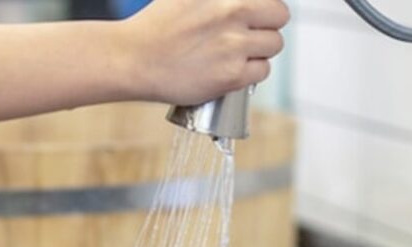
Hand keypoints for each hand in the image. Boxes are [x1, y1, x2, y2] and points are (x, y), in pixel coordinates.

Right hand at [120, 0, 289, 104]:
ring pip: (273, 46)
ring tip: (236, 56)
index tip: (254, 18)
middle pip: (279, 17)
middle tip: (248, 36)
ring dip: (259, 52)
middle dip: (267, 27)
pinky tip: (231, 71)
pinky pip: (261, 72)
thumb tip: (237, 3)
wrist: (132, 59)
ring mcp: (234, 45)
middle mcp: (233, 12)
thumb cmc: (155, 26)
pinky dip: (250, 74)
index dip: (263, 8)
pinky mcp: (231, 75)